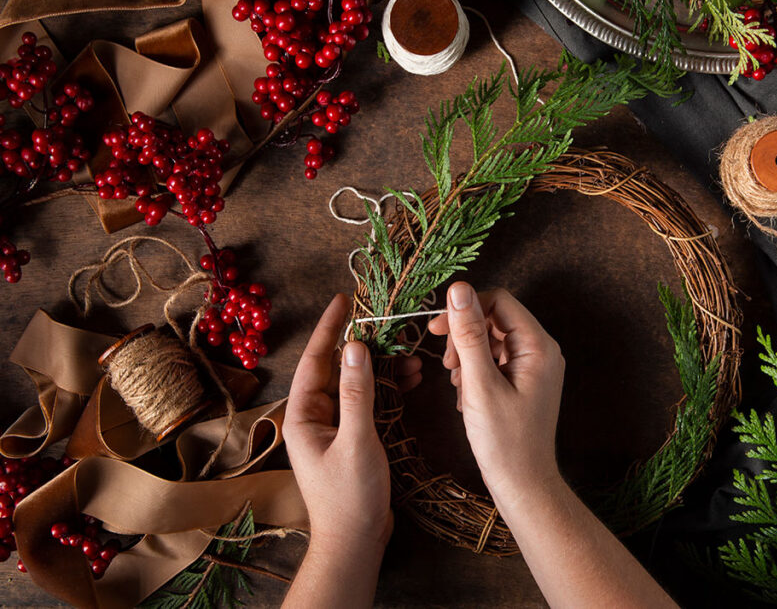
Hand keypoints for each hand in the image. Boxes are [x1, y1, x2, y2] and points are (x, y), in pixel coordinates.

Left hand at [283, 293, 421, 551]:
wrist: (354, 540)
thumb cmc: (350, 496)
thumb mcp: (357, 441)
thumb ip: (357, 393)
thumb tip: (356, 348)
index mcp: (303, 415)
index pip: (315, 360)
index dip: (330, 328)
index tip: (343, 299)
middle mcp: (314, 416)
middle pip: (336, 367)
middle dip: (363, 345)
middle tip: (388, 323)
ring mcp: (333, 427)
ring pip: (355, 383)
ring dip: (381, 367)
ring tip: (410, 356)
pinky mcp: (351, 437)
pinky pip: (367, 401)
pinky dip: (386, 387)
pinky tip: (408, 380)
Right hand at [427, 283, 564, 501]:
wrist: (523, 485)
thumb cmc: (505, 441)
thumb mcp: (480, 384)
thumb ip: (469, 335)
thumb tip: (458, 290)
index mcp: (538, 346)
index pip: (499, 301)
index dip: (465, 309)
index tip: (436, 330)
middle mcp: (541, 351)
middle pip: (494, 319)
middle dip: (465, 337)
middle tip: (447, 365)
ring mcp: (533, 367)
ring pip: (491, 340)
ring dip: (468, 356)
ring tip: (459, 386)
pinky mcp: (523, 381)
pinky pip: (494, 360)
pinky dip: (475, 372)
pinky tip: (467, 396)